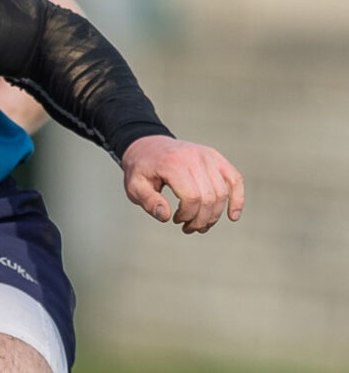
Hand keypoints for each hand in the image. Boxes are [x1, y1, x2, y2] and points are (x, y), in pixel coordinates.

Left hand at [120, 135, 243, 232]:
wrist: (147, 145)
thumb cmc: (141, 169)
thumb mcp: (134, 186)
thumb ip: (148, 201)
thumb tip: (165, 217)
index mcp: (173, 163)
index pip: (192, 197)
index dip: (187, 215)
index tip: (175, 220)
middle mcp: (194, 157)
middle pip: (209, 197)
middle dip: (201, 219)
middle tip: (188, 228)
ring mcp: (208, 156)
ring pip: (223, 192)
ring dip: (215, 215)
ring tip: (200, 225)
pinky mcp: (216, 157)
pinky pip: (234, 179)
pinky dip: (238, 198)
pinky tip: (232, 216)